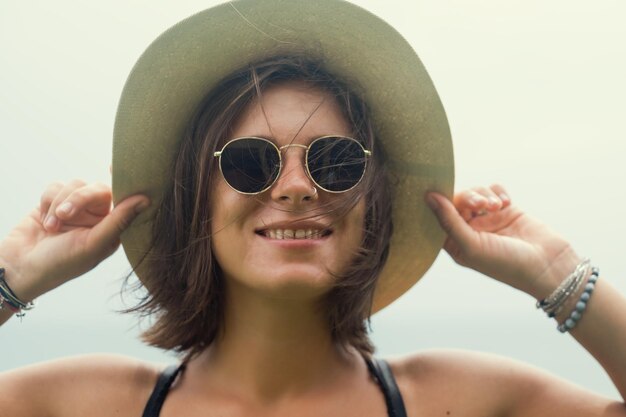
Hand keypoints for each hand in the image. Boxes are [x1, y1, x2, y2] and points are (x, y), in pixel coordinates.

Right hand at [0, 179, 149, 300]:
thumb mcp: (93, 244)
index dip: (127, 182)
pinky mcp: (55, 202)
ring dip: (59, 204)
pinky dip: (47, 202)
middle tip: (64, 215)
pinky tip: (44, 222)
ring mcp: (77, 208)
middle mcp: (98, 216)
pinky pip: (56, 186)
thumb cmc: (60, 263)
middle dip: (78, 198)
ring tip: (51, 227)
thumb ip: (119, 221)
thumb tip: (145, 199)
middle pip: (98, 188)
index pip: (126, 200)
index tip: (121, 167)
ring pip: (75, 184)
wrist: (19, 267)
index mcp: (113, 228)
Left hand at [425, 185, 580, 298]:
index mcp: (455, 243)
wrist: (549, 265)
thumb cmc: (506, 264)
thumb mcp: (472, 246)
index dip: (439, 203)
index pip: (437, 217)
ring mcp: (488, 219)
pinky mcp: (506, 210)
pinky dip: (498, 192)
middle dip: (468, 197)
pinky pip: (494, 190)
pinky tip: (507, 203)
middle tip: (480, 204)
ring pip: (475, 192)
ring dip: (484, 195)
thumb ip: (449, 221)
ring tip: (497, 207)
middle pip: (456, 201)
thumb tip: (429, 197)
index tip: (441, 191)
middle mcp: (469, 230)